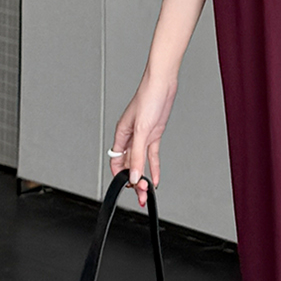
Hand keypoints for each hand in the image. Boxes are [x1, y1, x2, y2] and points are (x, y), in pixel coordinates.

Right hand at [110, 69, 178, 208]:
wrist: (163, 85)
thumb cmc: (148, 98)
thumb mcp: (142, 131)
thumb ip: (137, 156)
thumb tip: (133, 175)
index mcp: (121, 134)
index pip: (116, 161)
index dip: (120, 176)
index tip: (127, 187)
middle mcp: (131, 137)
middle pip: (129, 165)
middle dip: (133, 181)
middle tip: (140, 195)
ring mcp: (142, 137)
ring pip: (140, 162)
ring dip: (143, 177)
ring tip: (146, 192)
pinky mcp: (153, 135)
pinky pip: (151, 156)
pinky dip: (153, 168)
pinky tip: (155, 178)